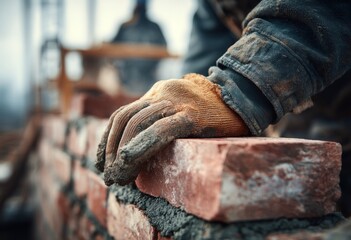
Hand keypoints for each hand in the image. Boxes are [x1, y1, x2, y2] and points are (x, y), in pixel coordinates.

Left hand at [96, 73, 248, 185]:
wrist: (242, 93)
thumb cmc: (211, 110)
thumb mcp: (180, 108)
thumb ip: (161, 119)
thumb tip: (138, 147)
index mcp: (157, 93)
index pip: (123, 114)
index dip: (107, 138)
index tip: (100, 160)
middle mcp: (162, 94)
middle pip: (126, 119)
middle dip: (111, 149)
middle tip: (108, 175)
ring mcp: (178, 103)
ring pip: (140, 124)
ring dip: (123, 153)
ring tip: (117, 177)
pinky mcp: (194, 115)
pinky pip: (163, 129)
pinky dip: (143, 145)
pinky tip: (128, 159)